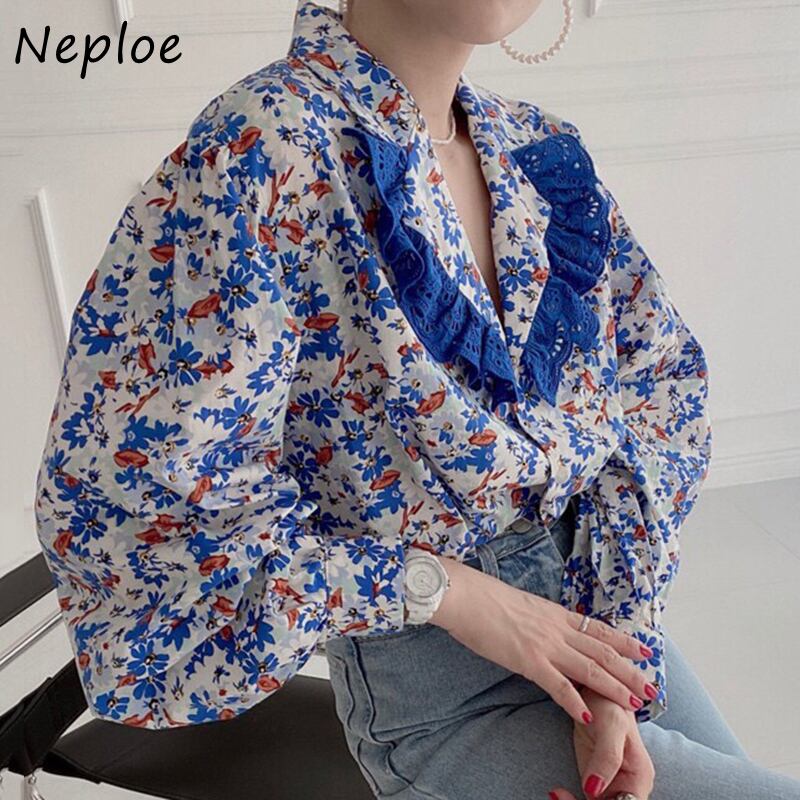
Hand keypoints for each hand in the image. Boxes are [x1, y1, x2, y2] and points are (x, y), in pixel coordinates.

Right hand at [428, 555, 657, 725]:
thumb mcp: (522, 604)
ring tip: (635, 704)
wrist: (468, 597)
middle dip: (630, 671)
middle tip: (652, 687)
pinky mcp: (529, 661)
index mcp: (555, 613)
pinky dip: (576, 702)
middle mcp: (557, 629)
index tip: (644, 650)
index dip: (623, 641)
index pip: (598, 629)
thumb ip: (539, 618)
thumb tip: (544, 626)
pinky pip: (559, 685)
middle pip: (602, 652)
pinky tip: (589, 717)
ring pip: (590, 668)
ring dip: (614, 688)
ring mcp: (546, 645)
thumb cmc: (486, 598)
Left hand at [548, 686, 654, 799]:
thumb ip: (607, 757)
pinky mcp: (593, 782)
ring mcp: (610, 787)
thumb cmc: (609, 702)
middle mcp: (628, 787)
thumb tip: (593, 790)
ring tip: (556, 795)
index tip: (586, 793)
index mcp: (639, 778)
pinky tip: (555, 793)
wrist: (594, 692)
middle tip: (561, 798)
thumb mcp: (612, 725)